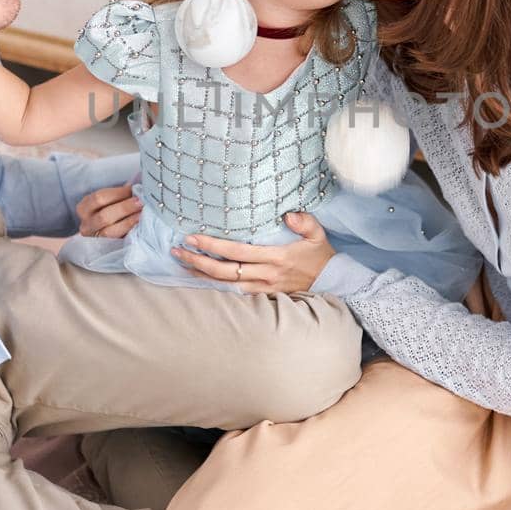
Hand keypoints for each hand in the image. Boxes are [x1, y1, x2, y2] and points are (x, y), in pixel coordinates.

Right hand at [77, 184, 142, 238]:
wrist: (104, 233)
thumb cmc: (110, 211)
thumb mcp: (110, 201)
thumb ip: (121, 193)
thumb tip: (138, 183)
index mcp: (84, 207)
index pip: (99, 198)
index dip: (118, 193)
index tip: (134, 189)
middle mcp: (85, 224)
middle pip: (104, 216)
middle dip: (124, 208)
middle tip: (141, 202)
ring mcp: (93, 239)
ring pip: (109, 232)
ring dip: (128, 221)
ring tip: (142, 214)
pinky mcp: (104, 249)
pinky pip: (117, 242)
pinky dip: (129, 233)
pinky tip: (139, 225)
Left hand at [170, 212, 335, 293]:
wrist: (333, 283)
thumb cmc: (321, 256)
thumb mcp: (318, 234)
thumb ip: (304, 222)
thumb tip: (288, 213)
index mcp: (276, 257)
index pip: (237, 252)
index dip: (213, 247)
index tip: (193, 238)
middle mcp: (266, 274)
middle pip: (224, 271)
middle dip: (198, 261)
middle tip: (177, 251)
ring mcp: (263, 287)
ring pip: (225, 284)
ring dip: (202, 275)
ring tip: (181, 265)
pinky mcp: (263, 295)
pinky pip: (234, 292)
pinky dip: (215, 286)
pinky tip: (200, 279)